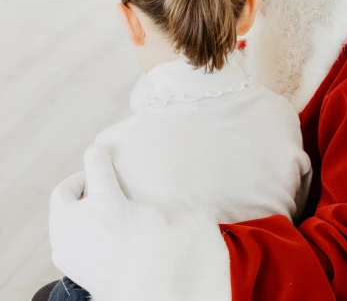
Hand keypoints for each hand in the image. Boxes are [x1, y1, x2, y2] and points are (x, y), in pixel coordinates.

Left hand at [49, 145, 230, 300]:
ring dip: (72, 207)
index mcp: (107, 203)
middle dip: (78, 182)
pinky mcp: (65, 261)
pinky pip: (60, 238)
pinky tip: (86, 235)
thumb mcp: (178, 225)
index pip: (96, 165)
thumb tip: (201, 203)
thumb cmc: (157, 258)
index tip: (100, 148)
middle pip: (65, 190)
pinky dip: (69, 230)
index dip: (98, 153)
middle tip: (93, 183)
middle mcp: (79, 220)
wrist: (139, 292)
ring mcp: (68, 242)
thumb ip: (184, 210)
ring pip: (58, 214)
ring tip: (91, 209)